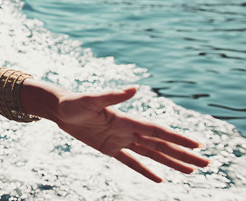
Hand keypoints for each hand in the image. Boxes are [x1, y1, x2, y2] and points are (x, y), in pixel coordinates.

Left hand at [54, 86, 209, 181]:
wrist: (60, 108)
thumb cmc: (74, 102)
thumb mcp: (91, 100)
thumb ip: (112, 95)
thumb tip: (134, 88)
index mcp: (126, 120)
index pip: (157, 131)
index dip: (177, 139)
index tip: (196, 145)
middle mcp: (127, 130)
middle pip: (161, 145)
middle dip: (183, 154)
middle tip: (206, 163)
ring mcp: (119, 140)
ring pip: (151, 154)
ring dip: (171, 162)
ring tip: (192, 171)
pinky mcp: (109, 148)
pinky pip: (131, 162)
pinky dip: (145, 170)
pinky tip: (160, 179)